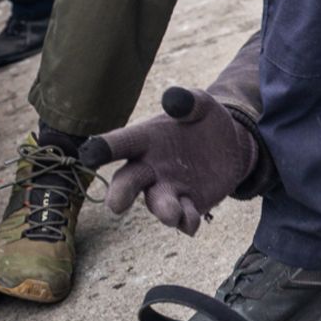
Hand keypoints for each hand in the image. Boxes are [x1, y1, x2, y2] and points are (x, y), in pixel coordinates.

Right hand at [78, 87, 258, 235]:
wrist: (231, 144)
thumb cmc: (204, 121)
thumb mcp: (202, 105)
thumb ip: (189, 101)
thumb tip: (173, 98)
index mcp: (145, 139)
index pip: (120, 143)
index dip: (103, 148)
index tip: (89, 155)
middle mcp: (149, 167)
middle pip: (128, 181)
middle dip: (121, 193)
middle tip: (116, 205)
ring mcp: (167, 189)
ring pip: (157, 204)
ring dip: (162, 210)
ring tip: (170, 214)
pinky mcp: (188, 205)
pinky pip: (184, 218)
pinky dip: (187, 221)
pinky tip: (192, 221)